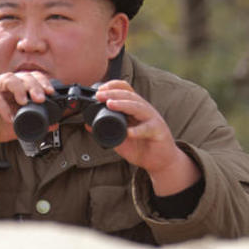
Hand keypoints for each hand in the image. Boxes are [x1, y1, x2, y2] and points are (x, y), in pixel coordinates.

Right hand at [0, 70, 54, 174]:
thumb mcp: (21, 124)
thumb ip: (37, 122)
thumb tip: (54, 124)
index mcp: (16, 88)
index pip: (31, 77)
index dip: (42, 81)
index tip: (51, 92)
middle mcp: (5, 85)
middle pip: (22, 76)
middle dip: (34, 85)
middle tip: (41, 98)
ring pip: (7, 79)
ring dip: (19, 89)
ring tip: (25, 102)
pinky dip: (3, 108)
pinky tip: (10, 117)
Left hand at [95, 80, 200, 195]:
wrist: (160, 162)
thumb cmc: (141, 147)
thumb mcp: (120, 138)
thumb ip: (106, 131)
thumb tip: (88, 125)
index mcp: (135, 108)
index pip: (125, 90)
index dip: (113, 86)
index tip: (98, 90)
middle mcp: (144, 110)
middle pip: (129, 96)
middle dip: (112, 93)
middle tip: (99, 95)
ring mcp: (152, 119)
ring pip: (138, 107)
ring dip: (123, 105)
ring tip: (110, 104)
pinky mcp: (158, 131)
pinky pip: (147, 128)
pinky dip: (137, 130)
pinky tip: (128, 132)